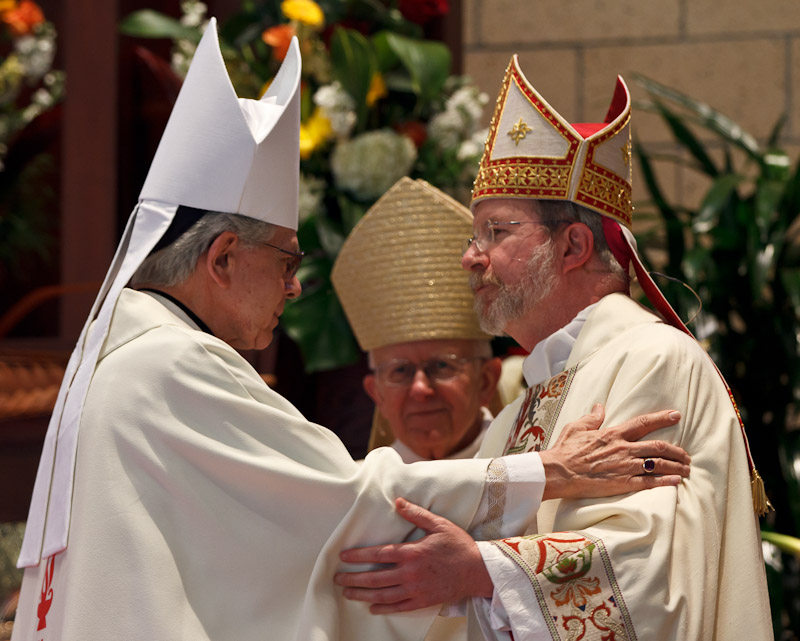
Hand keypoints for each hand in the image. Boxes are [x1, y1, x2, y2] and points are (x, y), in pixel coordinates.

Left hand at [334, 497, 490, 613]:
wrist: (478, 571)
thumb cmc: (459, 546)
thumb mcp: (439, 524)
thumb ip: (416, 514)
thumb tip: (398, 502)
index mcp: (412, 553)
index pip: (379, 554)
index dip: (359, 556)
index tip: (344, 557)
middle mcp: (410, 573)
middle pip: (375, 578)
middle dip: (354, 578)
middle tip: (338, 578)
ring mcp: (416, 589)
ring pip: (383, 595)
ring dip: (363, 594)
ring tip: (348, 593)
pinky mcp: (423, 601)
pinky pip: (399, 607)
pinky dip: (384, 608)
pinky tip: (372, 607)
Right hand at [539, 404, 689, 499]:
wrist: (559, 472)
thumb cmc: (565, 450)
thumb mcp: (576, 428)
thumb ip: (592, 418)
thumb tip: (599, 406)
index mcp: (613, 434)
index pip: (643, 423)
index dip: (662, 418)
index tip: (676, 415)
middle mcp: (624, 448)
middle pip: (658, 446)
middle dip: (677, 450)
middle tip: (687, 454)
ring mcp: (625, 466)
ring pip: (659, 464)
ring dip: (676, 466)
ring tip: (687, 469)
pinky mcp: (623, 483)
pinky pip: (650, 482)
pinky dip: (666, 481)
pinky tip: (677, 481)